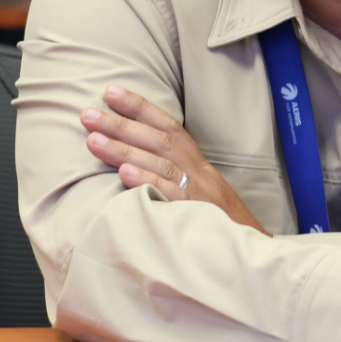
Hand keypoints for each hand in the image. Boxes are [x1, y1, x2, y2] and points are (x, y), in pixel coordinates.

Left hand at [81, 84, 267, 233]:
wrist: (253, 249)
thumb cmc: (220, 223)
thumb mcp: (201, 192)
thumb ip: (173, 176)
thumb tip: (132, 162)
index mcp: (198, 165)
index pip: (169, 127)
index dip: (141, 107)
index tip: (112, 92)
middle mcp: (200, 172)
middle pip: (160, 140)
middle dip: (122, 124)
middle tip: (88, 114)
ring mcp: (199, 192)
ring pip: (161, 163)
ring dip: (125, 149)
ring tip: (92, 140)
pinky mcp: (198, 213)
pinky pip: (171, 194)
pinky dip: (148, 181)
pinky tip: (125, 173)